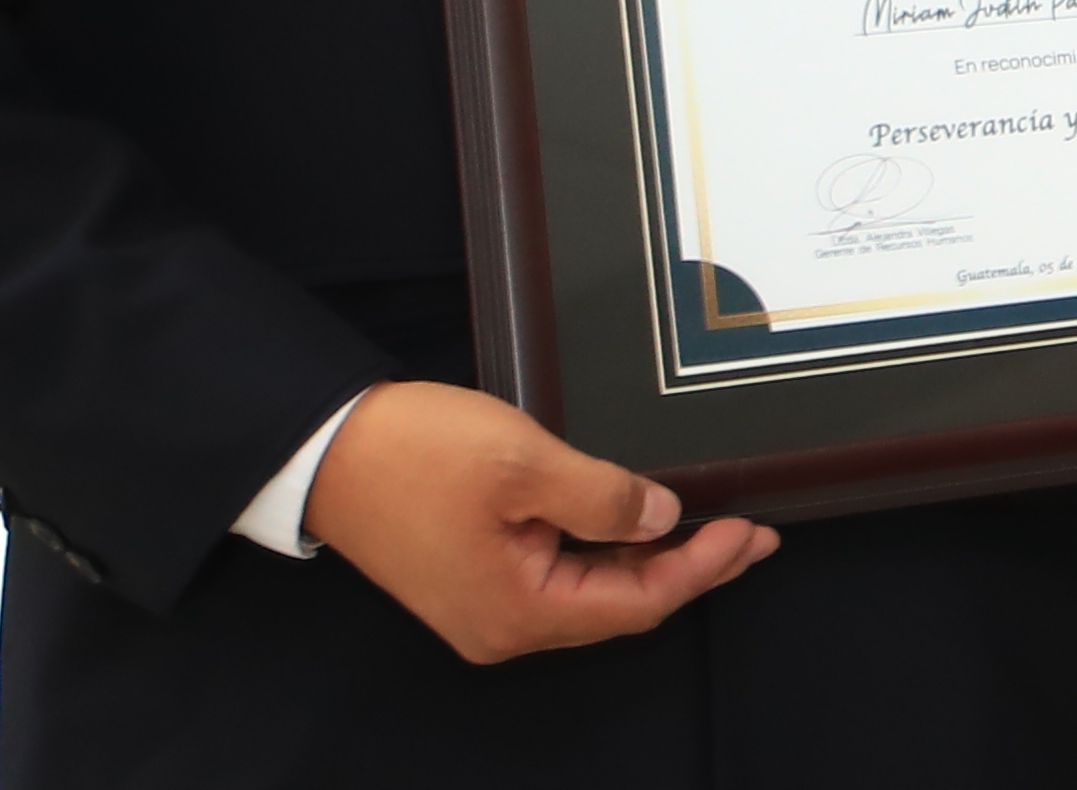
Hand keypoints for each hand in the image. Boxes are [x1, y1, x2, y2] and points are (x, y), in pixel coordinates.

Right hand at [300, 379, 776, 665]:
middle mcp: (502, 626)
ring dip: (647, 558)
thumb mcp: (525, 465)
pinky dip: (604, 549)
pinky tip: (635, 521)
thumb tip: (661, 518)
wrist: (326, 450)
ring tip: (709, 527)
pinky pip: (557, 574)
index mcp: (518, 612)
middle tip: (750, 534)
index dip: (701, 568)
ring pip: (590, 590)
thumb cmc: (416, 455)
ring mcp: (484, 607)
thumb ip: (603, 498)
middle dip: (687, 568)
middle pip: (619, 605)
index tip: (750, 533)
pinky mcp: (473, 580)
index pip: (637, 603)